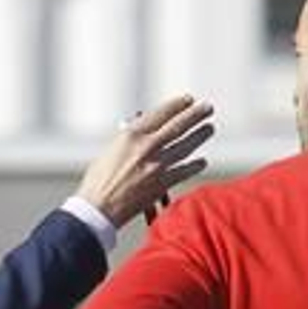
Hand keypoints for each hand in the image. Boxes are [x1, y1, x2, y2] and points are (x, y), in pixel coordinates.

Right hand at [76, 95, 214, 227]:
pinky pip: (185, 170)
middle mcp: (147, 146)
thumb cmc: (99, 180)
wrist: (98, 207)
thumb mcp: (112, 149)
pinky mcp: (163, 184)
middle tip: (208, 107)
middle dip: (196, 114)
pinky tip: (202, 161)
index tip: (188, 100)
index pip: (161, 113)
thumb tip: (148, 133)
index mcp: (131, 134)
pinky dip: (195, 165)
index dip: (178, 105)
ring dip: (200, 135)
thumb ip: (132, 139)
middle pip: (178, 125)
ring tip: (209, 129)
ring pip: (186, 146)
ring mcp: (157, 165)